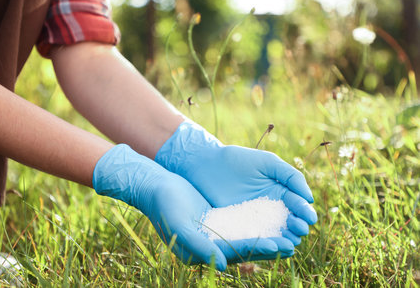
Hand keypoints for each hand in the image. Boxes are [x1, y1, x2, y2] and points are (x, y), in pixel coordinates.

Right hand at [93, 144, 290, 269]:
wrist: (157, 187)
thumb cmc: (165, 206)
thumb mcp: (180, 225)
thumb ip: (199, 246)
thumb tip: (222, 263)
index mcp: (201, 253)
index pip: (234, 253)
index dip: (257, 249)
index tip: (279, 245)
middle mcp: (210, 247)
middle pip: (244, 248)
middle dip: (269, 246)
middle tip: (293, 244)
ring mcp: (215, 233)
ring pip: (246, 236)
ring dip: (267, 236)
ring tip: (290, 235)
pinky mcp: (218, 220)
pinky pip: (241, 223)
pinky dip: (257, 223)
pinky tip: (273, 219)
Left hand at [155, 122, 317, 246]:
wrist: (206, 164)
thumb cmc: (237, 159)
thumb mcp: (267, 162)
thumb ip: (290, 176)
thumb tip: (309, 199)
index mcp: (280, 191)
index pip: (298, 205)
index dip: (305, 212)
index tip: (309, 217)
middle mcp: (270, 208)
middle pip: (290, 222)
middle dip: (298, 227)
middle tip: (299, 228)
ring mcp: (254, 219)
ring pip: (275, 233)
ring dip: (285, 238)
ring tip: (289, 240)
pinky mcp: (238, 227)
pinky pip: (254, 237)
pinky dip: (264, 243)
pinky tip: (271, 245)